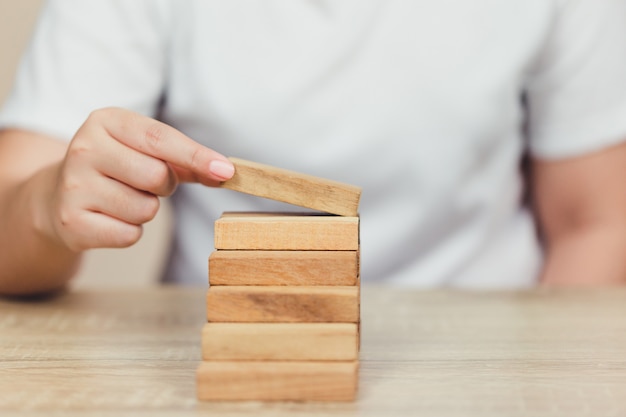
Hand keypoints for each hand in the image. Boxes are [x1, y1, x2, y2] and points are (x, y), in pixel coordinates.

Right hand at [39, 107, 233, 250]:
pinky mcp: (71, 222)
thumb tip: (226, 172)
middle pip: (157, 176)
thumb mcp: (145, 151)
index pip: (160, 138)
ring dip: (146, 210)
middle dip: (165, 186)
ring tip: (122, 199)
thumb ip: (186, 159)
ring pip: (146, 210)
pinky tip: (110, 218)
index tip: (227, 170)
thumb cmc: (116, 168)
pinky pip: (129, 234)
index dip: (197, 156)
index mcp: (106, 121)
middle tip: (147, 183)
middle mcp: (84, 148)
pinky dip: (129, 231)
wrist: (57, 195)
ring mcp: (74, 186)